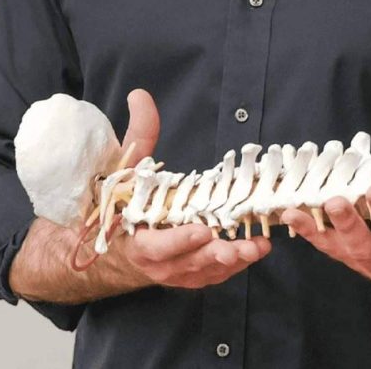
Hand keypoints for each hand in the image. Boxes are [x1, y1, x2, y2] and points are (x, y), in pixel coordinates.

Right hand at [108, 90, 272, 287]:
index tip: (202, 232)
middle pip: (187, 264)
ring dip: (231, 262)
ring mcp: (173, 271)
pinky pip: (211, 275)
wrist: (113, 239)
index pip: (155, 246)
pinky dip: (233, 266)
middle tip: (242, 246)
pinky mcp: (188, 273)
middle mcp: (154, 261)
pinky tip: (256, 250)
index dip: (178, 242)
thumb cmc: (122, 200)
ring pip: (203, 272)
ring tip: (257, 248)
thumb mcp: (126, 167)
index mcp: (135, 237)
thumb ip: (138, 135)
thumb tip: (140, 95)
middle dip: (215, 255)